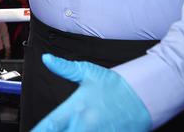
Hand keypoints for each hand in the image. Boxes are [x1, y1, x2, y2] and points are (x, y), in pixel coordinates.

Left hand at [32, 54, 150, 131]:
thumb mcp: (87, 72)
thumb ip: (64, 68)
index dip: (39, 131)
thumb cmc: (116, 85)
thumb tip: (47, 59)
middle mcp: (85, 125)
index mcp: (75, 108)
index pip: (49, 125)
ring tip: (70, 130)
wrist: (144, 95)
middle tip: (51, 131)